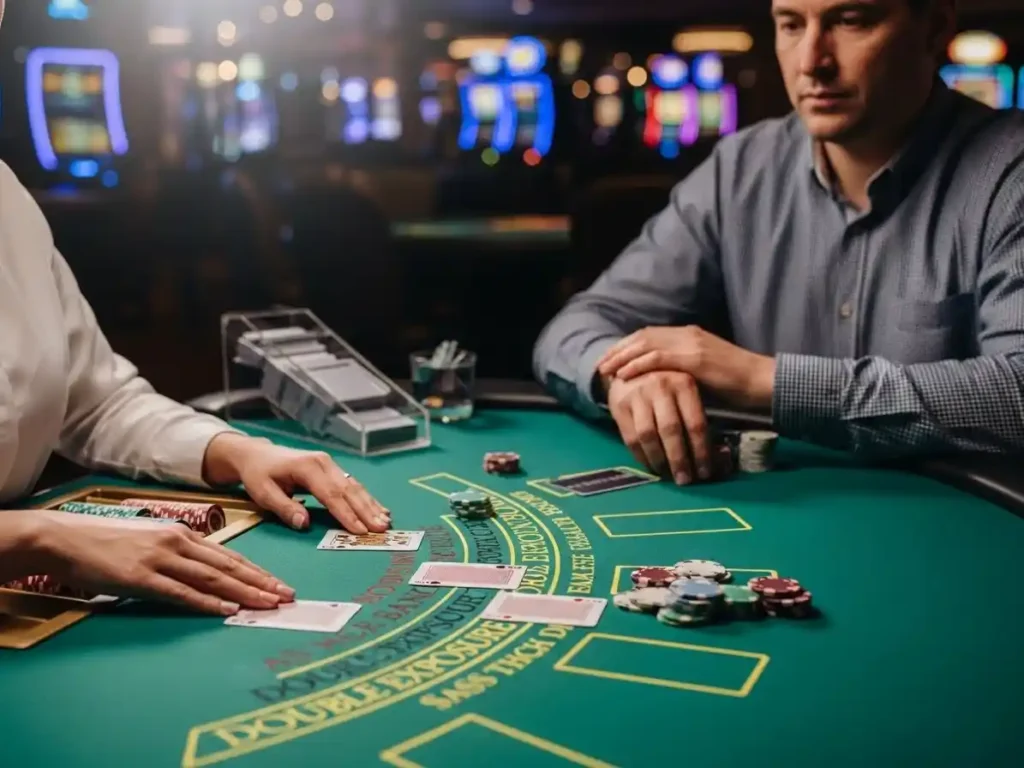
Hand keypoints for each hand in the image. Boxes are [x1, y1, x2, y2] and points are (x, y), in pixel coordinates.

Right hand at [31, 510, 294, 614]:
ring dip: (245, 593)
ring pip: (213, 578)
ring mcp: (160, 559)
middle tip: (287, 596)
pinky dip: (207, 602)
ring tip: (269, 604)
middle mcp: (177, 543)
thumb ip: (175, 553)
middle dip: (262, 582)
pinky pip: (181, 592)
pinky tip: (227, 609)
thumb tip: (201, 571)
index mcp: (181, 534)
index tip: (279, 583)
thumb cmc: (105, 542)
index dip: (257, 571)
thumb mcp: (149, 540)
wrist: (64, 539)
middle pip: (229, 566)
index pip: (229, 556)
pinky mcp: (141, 577)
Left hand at [202, 433, 390, 534]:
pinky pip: (353, 484)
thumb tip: (303, 523)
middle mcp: (324, 463)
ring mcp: (330, 464)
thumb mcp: (263, 492)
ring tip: (385, 522)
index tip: (360, 531)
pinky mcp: (333, 469)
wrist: (257, 454)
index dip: (346, 514)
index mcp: (308, 467)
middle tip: (381, 529)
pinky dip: (367, 498)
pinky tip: (380, 509)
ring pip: (355, 486)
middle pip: (349, 490)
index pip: (331, 494)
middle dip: (366, 511)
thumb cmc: (259, 474)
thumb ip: (284, 508)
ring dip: (371, 505)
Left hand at [597, 326, 775, 409]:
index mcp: (689, 335)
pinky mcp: (695, 358)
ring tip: (606, 370)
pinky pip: (658, 358)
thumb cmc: (736, 384)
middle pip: (643, 336)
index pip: (650, 335)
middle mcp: (687, 334)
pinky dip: (638, 365)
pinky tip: (624, 375)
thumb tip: (660, 383)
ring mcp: (691, 344)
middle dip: (619, 349)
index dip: (627, 346)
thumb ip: (682, 371)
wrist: (761, 382)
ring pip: (646, 344)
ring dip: (622, 357)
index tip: (610, 358)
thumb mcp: (704, 372)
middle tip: (600, 364)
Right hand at [605, 371, 710, 484]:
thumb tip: (721, 456)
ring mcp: (638, 395)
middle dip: (679, 460)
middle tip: (686, 480)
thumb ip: (698, 419)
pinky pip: (630, 438)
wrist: (630, 365)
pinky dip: (641, 456)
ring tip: (668, 475)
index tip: (705, 471)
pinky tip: (651, 465)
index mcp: (684, 382)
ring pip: (648, 436)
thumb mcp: (686, 392)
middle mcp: (660, 386)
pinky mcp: (619, 405)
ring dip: (659, 461)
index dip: (701, 451)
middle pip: (671, 430)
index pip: (695, 423)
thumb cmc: (667, 385)